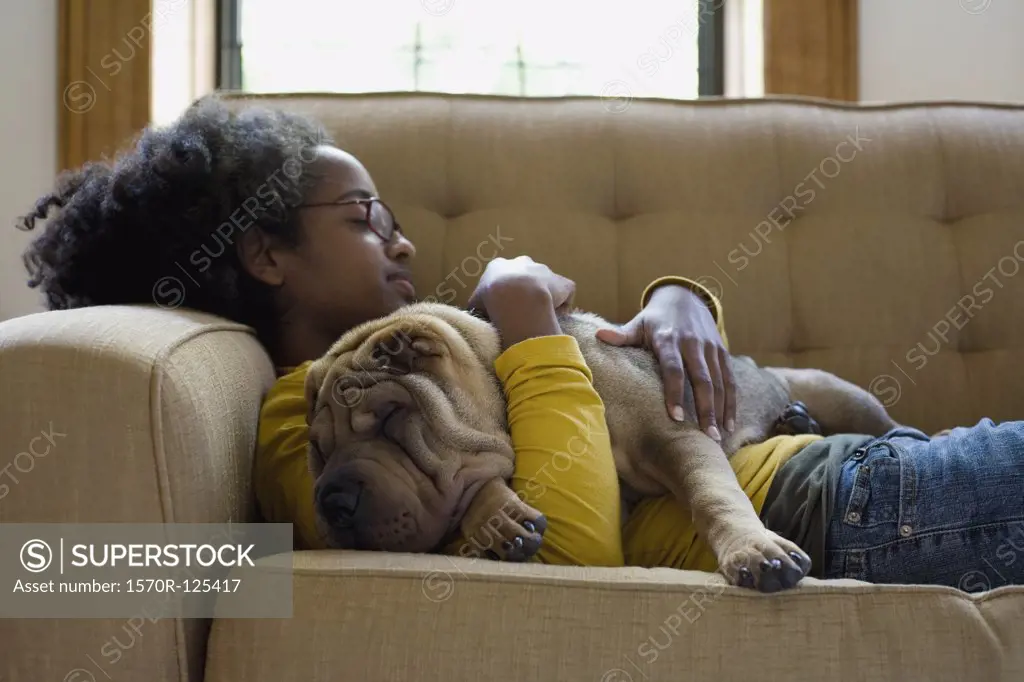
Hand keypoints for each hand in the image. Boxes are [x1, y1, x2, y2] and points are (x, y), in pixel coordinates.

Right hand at [468, 256, 575, 347]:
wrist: (516, 296)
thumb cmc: (491, 299)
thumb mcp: (475, 303)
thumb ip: (476, 306)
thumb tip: (473, 315)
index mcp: (499, 265)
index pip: (501, 275)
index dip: (503, 290)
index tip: (503, 305)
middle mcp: (523, 263)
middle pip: (525, 274)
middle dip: (525, 289)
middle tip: (521, 308)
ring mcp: (545, 271)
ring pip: (546, 283)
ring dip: (543, 297)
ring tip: (538, 315)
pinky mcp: (562, 283)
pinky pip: (565, 293)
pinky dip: (563, 304)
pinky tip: (556, 316)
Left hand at [596, 284, 734, 440]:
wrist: (685, 297)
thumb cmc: (656, 319)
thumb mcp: (639, 323)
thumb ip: (622, 334)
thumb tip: (598, 335)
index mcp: (670, 339)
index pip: (673, 369)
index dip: (675, 392)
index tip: (677, 417)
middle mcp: (693, 344)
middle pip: (702, 380)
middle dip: (705, 409)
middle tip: (705, 436)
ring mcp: (711, 349)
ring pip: (720, 382)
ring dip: (720, 410)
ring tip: (716, 436)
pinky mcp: (722, 353)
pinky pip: (730, 380)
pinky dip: (731, 403)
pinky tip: (728, 424)